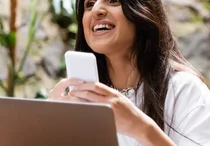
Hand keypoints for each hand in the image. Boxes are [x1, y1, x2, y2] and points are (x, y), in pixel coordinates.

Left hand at [48, 78, 174, 145]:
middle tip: (71, 91)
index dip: (85, 84)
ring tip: (71, 98)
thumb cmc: (130, 112)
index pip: (96, 85)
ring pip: (90, 101)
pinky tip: (79, 109)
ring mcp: (109, 108)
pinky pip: (93, 111)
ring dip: (79, 99)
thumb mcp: (121, 99)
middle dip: (79, 90)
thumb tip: (95, 93)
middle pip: (91, 92)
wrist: (139, 124)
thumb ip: (109, 95)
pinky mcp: (108, 116)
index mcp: (114, 93)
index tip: (77, 84)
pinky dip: (85, 109)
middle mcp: (111, 99)